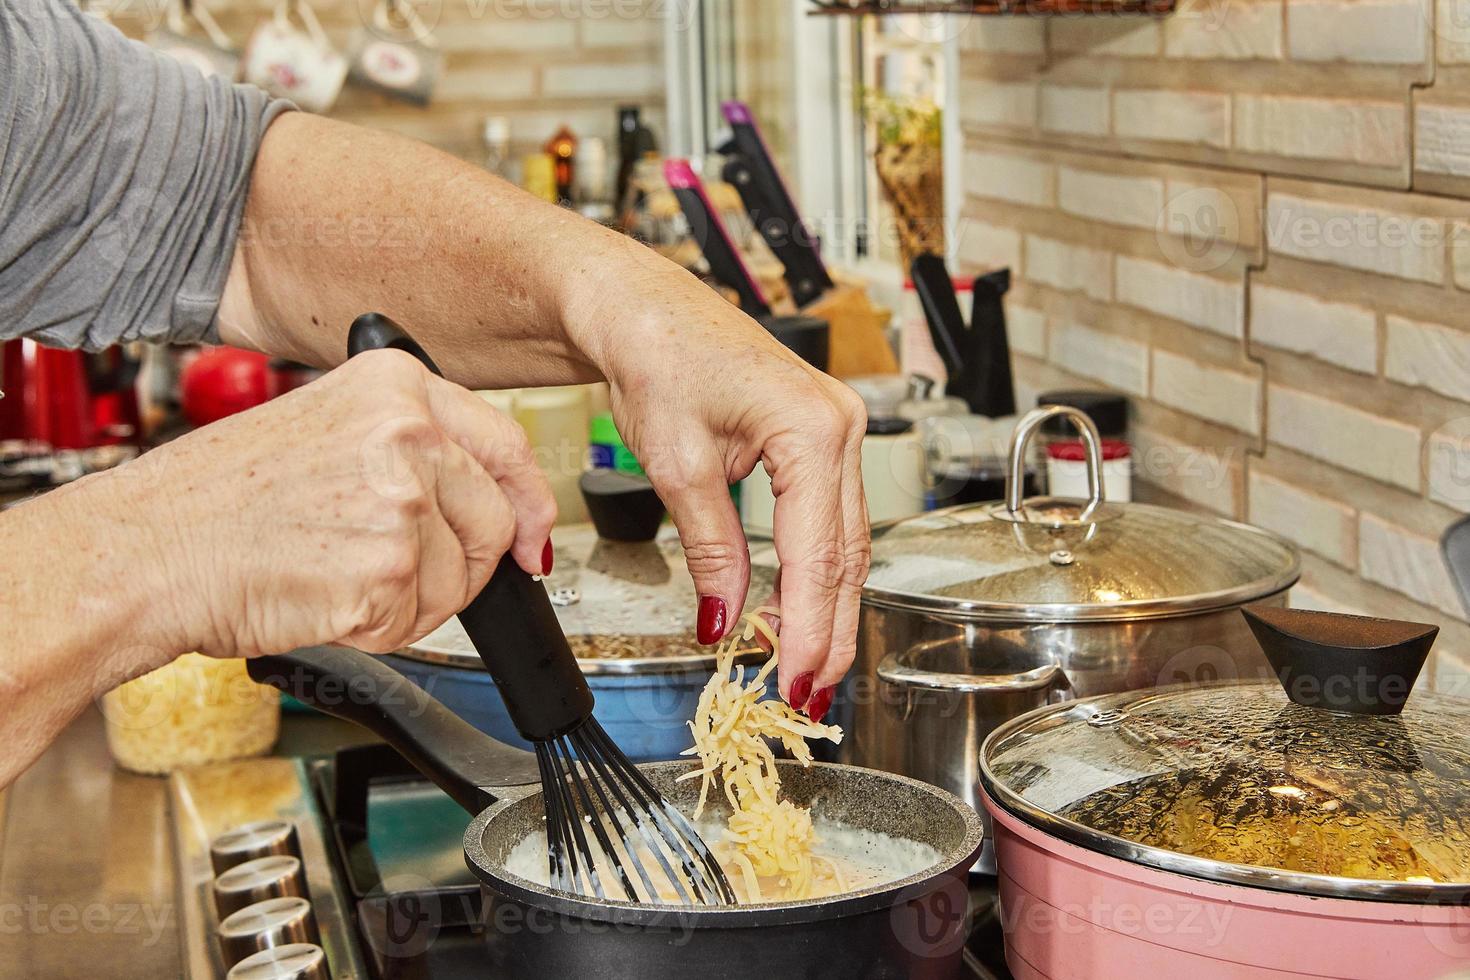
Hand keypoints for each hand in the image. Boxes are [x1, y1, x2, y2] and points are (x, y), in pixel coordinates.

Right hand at [128, 348, 556, 658]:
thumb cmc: (217, 500)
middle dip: (460, 564)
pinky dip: (377, 628)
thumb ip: (414, 450)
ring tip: (335, 575)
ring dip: (409, 600)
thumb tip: (493, 496)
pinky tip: (322, 598)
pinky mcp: (386, 571)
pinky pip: (416, 621)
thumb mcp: (326, 433)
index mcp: (396, 386)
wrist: (146, 551)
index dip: (528, 500)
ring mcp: (400, 501)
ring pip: (458, 579)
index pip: (506, 443)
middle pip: (494, 521)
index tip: (531, 535)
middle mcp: (407, 433)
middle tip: (392, 571)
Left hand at [569, 255, 869, 714]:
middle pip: (847, 554)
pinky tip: (802, 609)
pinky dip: (816, 570)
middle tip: (811, 692)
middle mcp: (840, 425)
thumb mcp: (677, 465)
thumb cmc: (658, 356)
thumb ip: (711, 548)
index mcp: (812, 428)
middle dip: (829, 630)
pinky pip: (829, 518)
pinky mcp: (821, 438)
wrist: (644, 310)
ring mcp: (838, 429)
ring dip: (827, 607)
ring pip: (846, 541)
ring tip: (809, 665)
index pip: (817, 553)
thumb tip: (726, 619)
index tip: (795, 678)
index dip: (807, 626)